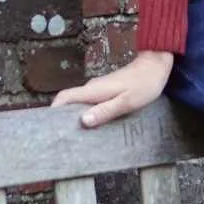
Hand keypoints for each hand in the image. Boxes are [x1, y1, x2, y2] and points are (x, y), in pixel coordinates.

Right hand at [52, 50, 174, 127]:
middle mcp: (92, 88)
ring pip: (79, 103)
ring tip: (76, 136)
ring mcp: (98, 88)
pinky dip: (87, 113)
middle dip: (62, 118)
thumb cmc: (144, 84)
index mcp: (93, 90)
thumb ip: (105, 111)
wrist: (156, 65)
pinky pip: (90, 102)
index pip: (64, 98)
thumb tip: (83, 121)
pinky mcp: (105, 90)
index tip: (48, 127)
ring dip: (75, 116)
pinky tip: (93, 125)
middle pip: (69, 102)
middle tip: (62, 138)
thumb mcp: (126, 102)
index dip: (53, 111)